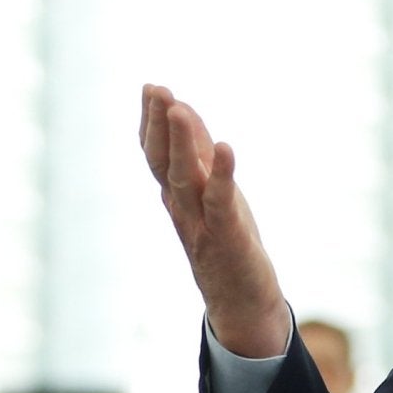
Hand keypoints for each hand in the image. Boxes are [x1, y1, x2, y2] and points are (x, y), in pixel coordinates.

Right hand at [138, 84, 289, 356]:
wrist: (242, 305)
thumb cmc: (227, 243)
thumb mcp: (210, 191)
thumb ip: (198, 154)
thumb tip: (184, 111)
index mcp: (178, 197)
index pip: (157, 155)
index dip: (152, 122)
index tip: (151, 88)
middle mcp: (183, 209)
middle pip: (163, 162)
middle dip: (159, 124)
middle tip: (155, 89)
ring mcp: (201, 225)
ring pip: (184, 179)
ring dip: (181, 144)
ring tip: (180, 109)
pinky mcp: (227, 238)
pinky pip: (220, 204)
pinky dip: (222, 175)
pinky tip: (225, 149)